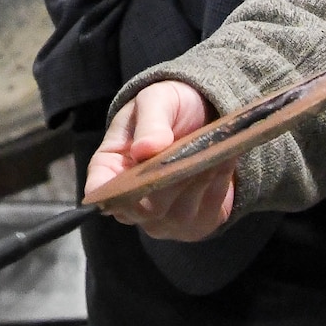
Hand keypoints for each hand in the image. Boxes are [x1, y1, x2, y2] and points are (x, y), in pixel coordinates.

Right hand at [86, 80, 231, 240]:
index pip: (100, 191)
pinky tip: (225, 160)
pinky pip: (207, 215)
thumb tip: (145, 150)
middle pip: (147, 208)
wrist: (201, 116)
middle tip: (192, 150)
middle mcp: (132, 204)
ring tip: (215, 149)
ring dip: (199, 181)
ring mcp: (163, 221)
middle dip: (172, 180)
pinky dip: (218, 187)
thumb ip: (150, 122)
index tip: (133, 172)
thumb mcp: (156, 100)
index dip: (110, 191)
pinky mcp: (195, 226)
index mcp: (109, 169)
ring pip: (179, 214)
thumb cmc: (167, 107)